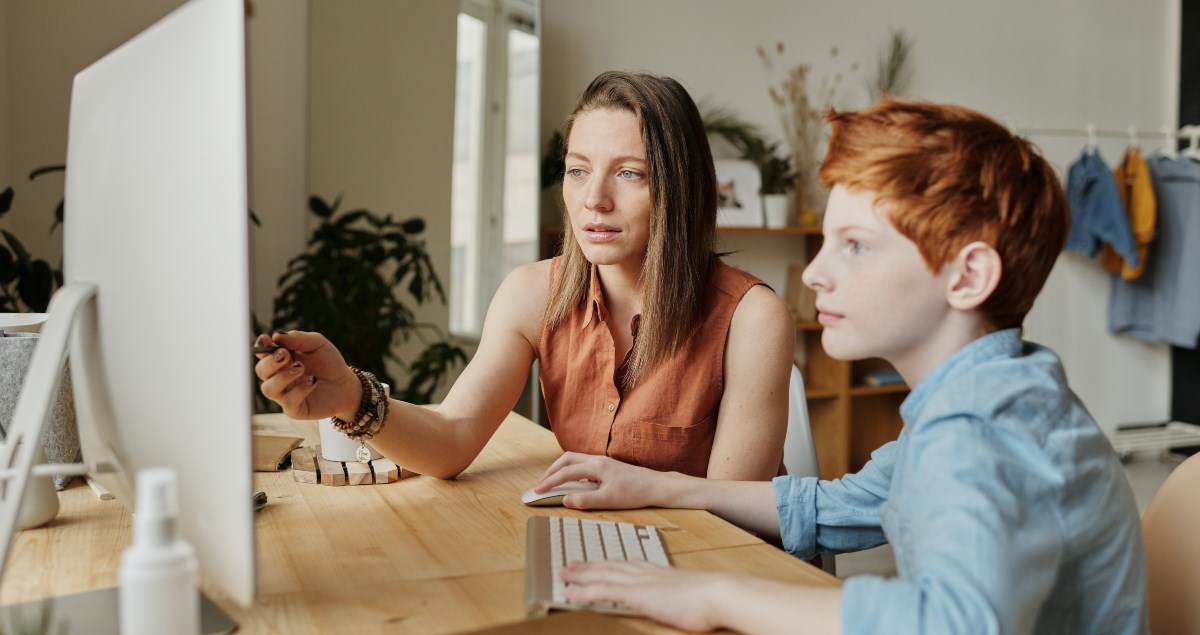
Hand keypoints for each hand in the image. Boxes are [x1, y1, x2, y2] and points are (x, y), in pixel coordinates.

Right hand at [253, 331, 359, 420]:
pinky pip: (288, 402)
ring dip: (282, 377)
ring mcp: (284, 394)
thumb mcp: (317, 344)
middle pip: (261, 371)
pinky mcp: (294, 409)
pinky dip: (299, 390)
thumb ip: (298, 338)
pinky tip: (313, 380)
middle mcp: (278, 377)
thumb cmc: (328, 362)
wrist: (346, 384)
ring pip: (268, 389)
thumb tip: (276, 335)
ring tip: (301, 368)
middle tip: (286, 355)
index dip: (261, 346)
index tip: (266, 340)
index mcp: (280, 359)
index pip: (262, 353)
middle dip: (270, 362)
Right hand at [534, 452, 669, 508]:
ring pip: (575, 459)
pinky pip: (583, 463)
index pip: (565, 472)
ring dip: (561, 468)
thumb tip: (565, 500)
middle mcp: (598, 460)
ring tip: (553, 481)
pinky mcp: (608, 465)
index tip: (537, 491)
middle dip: (551, 470)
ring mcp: (603, 461)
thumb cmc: (635, 493)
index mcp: (596, 467)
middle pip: (566, 459)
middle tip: (541, 484)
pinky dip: (572, 469)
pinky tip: (573, 481)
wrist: (656, 486)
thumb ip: (585, 500)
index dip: (549, 482)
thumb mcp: (609, 501)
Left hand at [561, 561, 725, 631]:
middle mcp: (645, 573)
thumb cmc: (712, 599)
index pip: (626, 564)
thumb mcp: (692, 594)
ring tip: (564, 574)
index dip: (608, 563)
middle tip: (571, 564)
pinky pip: (602, 592)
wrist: (718, 594)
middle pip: (610, 566)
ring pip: (601, 575)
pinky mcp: (636, 595)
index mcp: (658, 571)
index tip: (597, 562)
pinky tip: (570, 593)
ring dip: (580, 575)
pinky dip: (583, 591)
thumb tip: (680, 601)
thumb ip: (679, 594)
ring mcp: (639, 582)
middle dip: (589, 565)